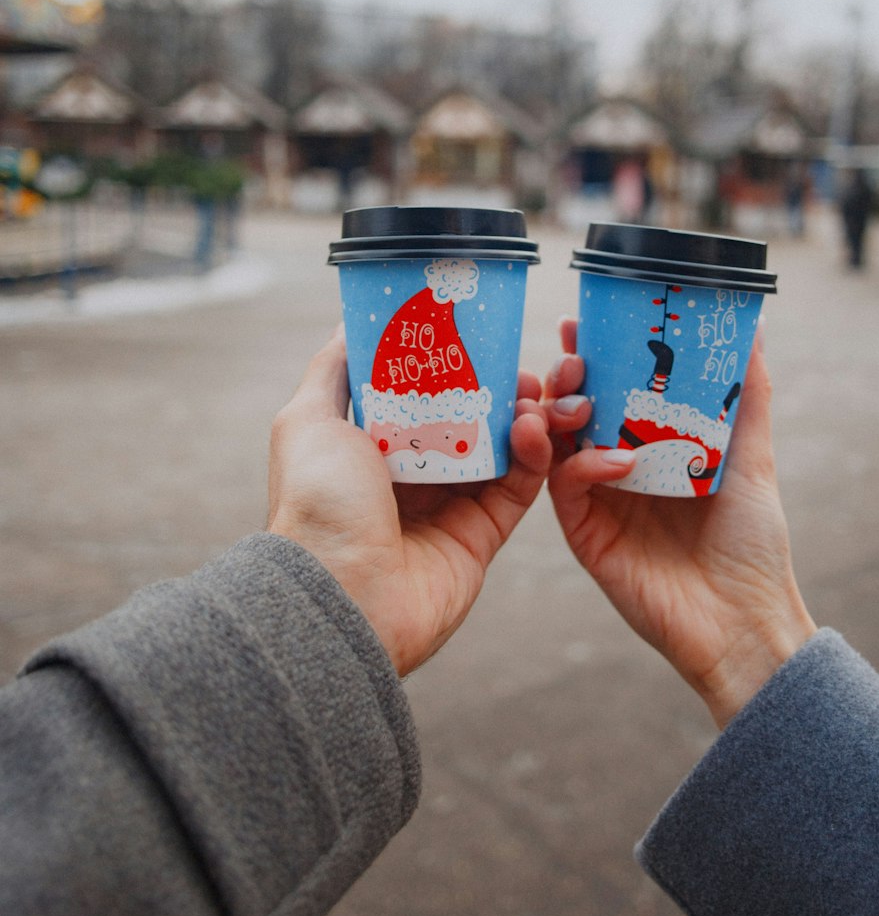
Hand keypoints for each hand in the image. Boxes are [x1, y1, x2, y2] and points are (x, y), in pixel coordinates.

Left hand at [267, 327, 551, 676]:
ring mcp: (446, 508)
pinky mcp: (481, 538)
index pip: (417, 395)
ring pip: (498, 450)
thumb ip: (334, 369)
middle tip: (518, 359)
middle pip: (464, 420)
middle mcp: (407, 477)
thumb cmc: (317, 504)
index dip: (446, 364)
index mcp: (366, 449)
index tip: (474, 331)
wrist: (341, 594)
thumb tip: (352, 321)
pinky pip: (517, 489)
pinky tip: (533, 426)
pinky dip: (532, 456)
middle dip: (494, 387)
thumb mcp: (308, 419)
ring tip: (534, 389)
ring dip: (521, 415)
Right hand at [545, 320, 815, 726]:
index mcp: (648, 448)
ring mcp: (598, 502)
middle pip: (572, 410)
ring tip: (581, 392)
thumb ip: (747, 397)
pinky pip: (567, 487)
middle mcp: (616, 471)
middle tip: (575, 352)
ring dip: (561, 411)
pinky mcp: (587, 536)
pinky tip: (617, 458)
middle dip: (566, 375)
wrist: (745, 619)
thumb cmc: (752, 544)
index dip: (591, 354)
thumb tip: (754, 329)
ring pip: (556, 444)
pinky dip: (584, 464)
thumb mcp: (753, 458)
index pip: (609, 390)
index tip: (583, 319)